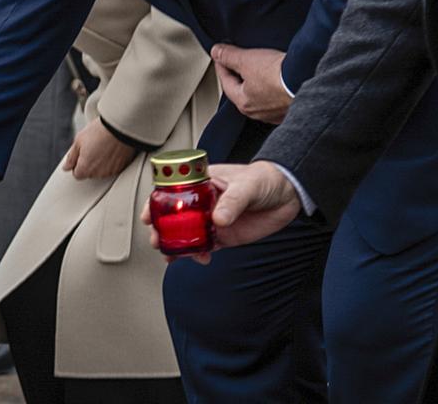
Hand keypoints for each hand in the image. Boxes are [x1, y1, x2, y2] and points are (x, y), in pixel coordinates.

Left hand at [61, 119, 135, 180]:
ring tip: (102, 147)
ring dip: (100, 163)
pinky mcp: (121, 167)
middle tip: (91, 148)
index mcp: (85, 168)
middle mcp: (98, 173)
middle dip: (89, 164)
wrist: (119, 127)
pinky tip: (110, 150)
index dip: (77, 164)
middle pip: (90, 173)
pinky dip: (111, 162)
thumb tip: (66, 166)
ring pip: (101, 171)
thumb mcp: (79, 141)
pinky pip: (113, 168)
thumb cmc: (99, 132)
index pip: (77, 174)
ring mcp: (111, 171)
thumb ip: (71, 157)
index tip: (80, 156)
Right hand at [141, 162, 301, 261]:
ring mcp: (213, 219)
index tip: (149, 215)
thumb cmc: (265, 179)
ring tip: (172, 256)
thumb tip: (218, 220)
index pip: (172, 191)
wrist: (288, 194)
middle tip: (158, 240)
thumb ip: (233, 202)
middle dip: (162, 229)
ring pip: (188, 234)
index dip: (156, 203)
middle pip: (175, 216)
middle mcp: (204, 202)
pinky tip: (200, 259)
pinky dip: (199, 254)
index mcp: (202, 182)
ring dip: (177, 246)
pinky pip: (207, 247)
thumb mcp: (247, 185)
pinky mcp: (225, 235)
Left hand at [211, 44, 291, 124]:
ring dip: (259, 81)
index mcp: (244, 103)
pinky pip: (278, 96)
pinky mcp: (293, 108)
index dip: (222, 65)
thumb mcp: (247, 60)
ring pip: (261, 94)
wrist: (309, 80)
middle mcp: (259, 113)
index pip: (226, 82)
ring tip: (263, 67)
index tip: (221, 55)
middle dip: (240, 74)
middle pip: (243, 90)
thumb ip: (229, 56)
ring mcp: (277, 112)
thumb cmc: (279, 77)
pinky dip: (276, 87)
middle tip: (241, 60)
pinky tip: (281, 78)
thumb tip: (216, 52)